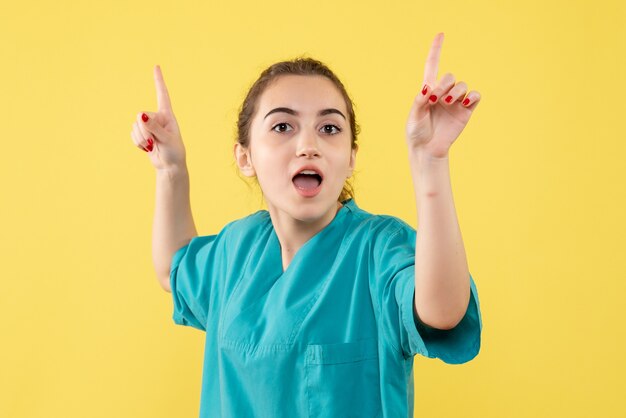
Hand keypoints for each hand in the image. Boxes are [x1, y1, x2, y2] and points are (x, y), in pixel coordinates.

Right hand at [131, 65, 186, 170]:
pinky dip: (137, 142)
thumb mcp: (166, 139)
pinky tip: (147, 147)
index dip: (158, 80)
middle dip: (144, 131)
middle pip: (141, 116)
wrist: (169, 166)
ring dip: (141, 138)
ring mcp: (148, 126)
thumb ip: (153, 127)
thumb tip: (140, 116)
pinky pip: (132, 134)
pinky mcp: (142, 134)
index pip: (162, 94)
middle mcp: (157, 117)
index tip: (156, 66)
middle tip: (154, 142)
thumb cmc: (174, 152)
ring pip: (135, 126)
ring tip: (152, 146)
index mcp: (168, 115)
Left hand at [405, 33, 480, 158]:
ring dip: (456, 91)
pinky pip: (475, 96)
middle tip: (435, 99)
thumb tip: (428, 87)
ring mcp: (456, 101)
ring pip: (462, 85)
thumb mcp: (413, 115)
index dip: (436, 50)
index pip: (433, 65)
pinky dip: (472, 96)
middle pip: (450, 76)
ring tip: (447, 102)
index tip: (441, 34)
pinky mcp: (466, 111)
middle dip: (444, 85)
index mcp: (428, 90)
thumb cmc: (417, 131)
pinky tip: (465, 101)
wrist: (427, 149)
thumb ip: (420, 100)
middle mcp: (443, 93)